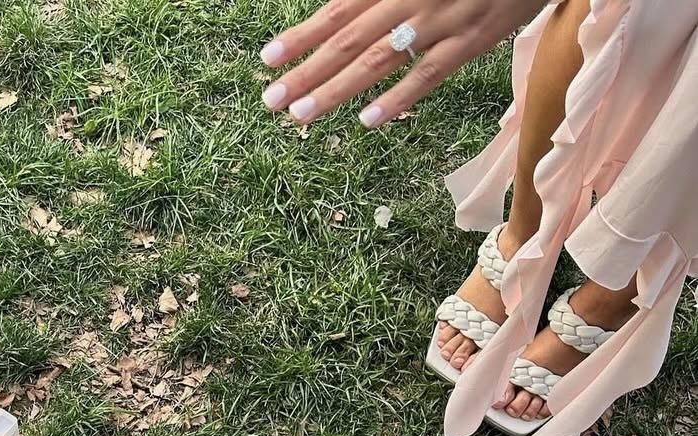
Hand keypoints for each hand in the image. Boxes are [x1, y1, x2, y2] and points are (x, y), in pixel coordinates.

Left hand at [259, 0, 546, 126]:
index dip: (302, 35)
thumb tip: (340, 8)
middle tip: (270, 100)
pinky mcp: (473, 39)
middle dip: (305, 71)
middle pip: (349, 39)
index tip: (267, 59)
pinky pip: (429, 73)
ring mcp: (442, 20)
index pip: (338, 10)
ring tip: (301, 114)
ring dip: (336, 89)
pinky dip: (398, 97)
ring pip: (380, 59)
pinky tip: (366, 120)